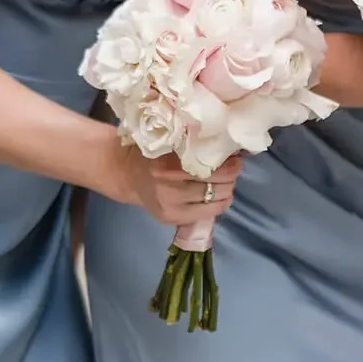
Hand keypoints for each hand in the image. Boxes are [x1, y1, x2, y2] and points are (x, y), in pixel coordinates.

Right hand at [120, 150, 240, 225]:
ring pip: (216, 200)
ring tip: (225, 181)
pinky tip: (218, 196)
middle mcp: (168, 188)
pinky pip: (207, 214)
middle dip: (231, 175)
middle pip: (218, 184)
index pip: (212, 167)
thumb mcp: (172, 142)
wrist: (127, 174)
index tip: (235, 156)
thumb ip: (198, 145)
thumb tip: (236, 148)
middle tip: (233, 167)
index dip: (230, 162)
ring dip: (227, 189)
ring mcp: (170, 207)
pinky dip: (219, 204)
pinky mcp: (171, 219)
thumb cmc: (155, 153)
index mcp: (168, 166)